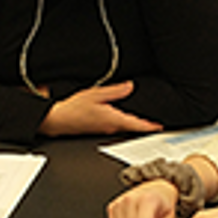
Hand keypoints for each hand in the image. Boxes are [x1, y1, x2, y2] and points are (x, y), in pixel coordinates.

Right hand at [39, 81, 162, 136]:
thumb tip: (129, 87)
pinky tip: (123, 118)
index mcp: (113, 119)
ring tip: (143, 121)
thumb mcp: (96, 94)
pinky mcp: (99, 130)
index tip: (159, 127)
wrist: (59, 120)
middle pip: (132, 128)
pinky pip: (116, 127)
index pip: (136, 124)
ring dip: (133, 124)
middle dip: (144, 125)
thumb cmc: (74, 109)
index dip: (149, 126)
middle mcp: (111, 128)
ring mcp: (105, 131)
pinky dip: (123, 123)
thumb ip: (114, 91)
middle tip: (154, 124)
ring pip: (124, 128)